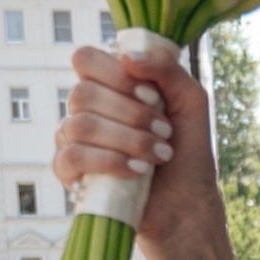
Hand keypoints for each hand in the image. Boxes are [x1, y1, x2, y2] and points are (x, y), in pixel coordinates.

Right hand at [54, 39, 226, 259]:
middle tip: (166, 131)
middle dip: (132, 115)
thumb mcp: (190, 101)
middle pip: (83, 93)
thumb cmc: (187, 151)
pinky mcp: (68, 173)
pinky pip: (72, 157)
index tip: (151, 95)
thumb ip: (167, 68)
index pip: (85, 59)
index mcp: (108, 86)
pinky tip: (137, 172)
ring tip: (159, 156)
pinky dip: (109, 162)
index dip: (116, 74)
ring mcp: (72, 140)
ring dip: (129, 140)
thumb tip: (128, 55)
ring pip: (80, 125)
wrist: (187, 204)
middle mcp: (85, 110)